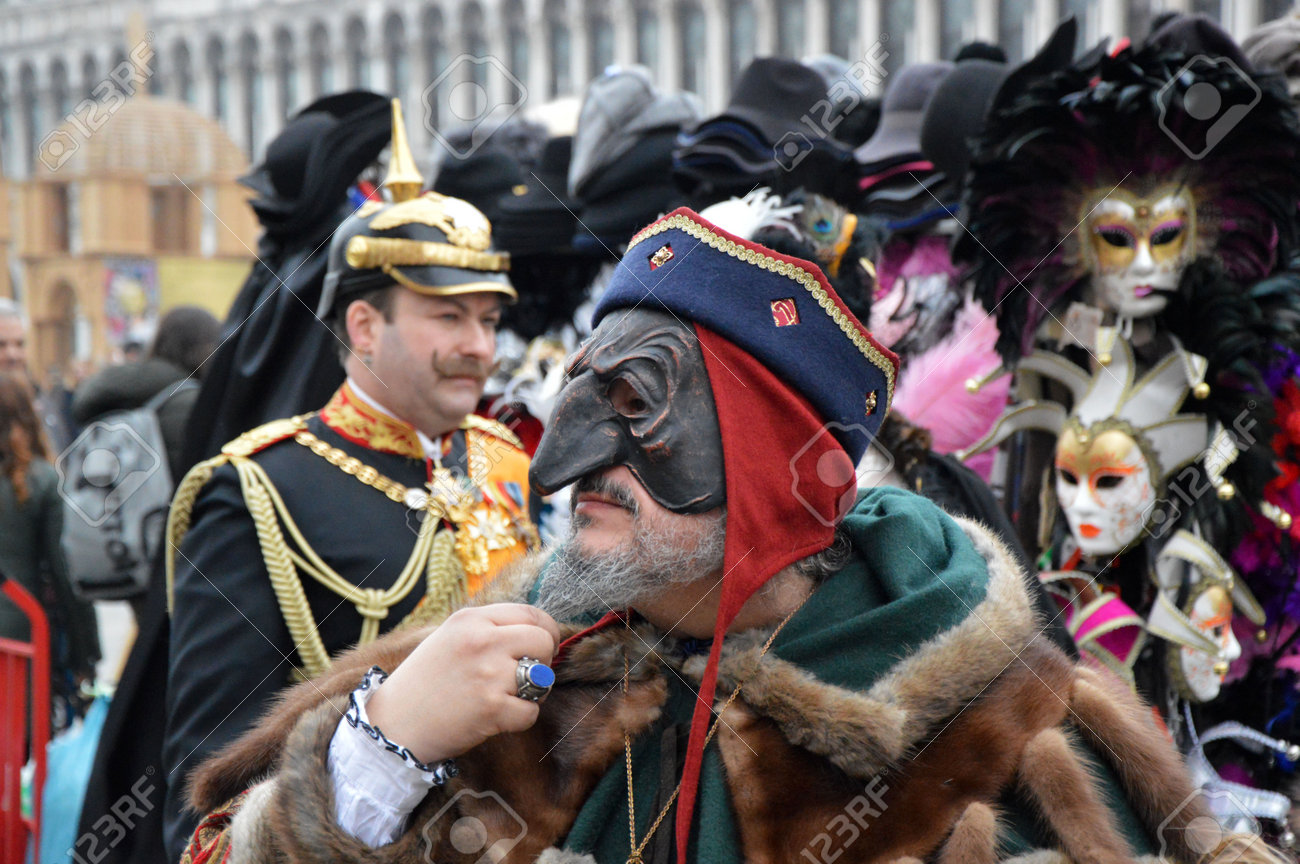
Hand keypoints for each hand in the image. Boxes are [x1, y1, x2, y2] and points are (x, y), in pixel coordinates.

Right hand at [365, 603, 561, 764]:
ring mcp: (488, 674)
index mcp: (471, 619)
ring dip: (534, 692)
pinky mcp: (491, 708)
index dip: (545, 631)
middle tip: (526, 676)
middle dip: (543, 660)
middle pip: (543, 640)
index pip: (531, 614)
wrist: (393, 725)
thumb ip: (488, 629)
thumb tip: (536, 631)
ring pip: (543, 677)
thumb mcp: (449, 637)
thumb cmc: (423, 682)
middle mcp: (481, 641)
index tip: (543, 646)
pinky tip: (499, 717)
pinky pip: (531, 711)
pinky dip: (520, 718)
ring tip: (509, 696)